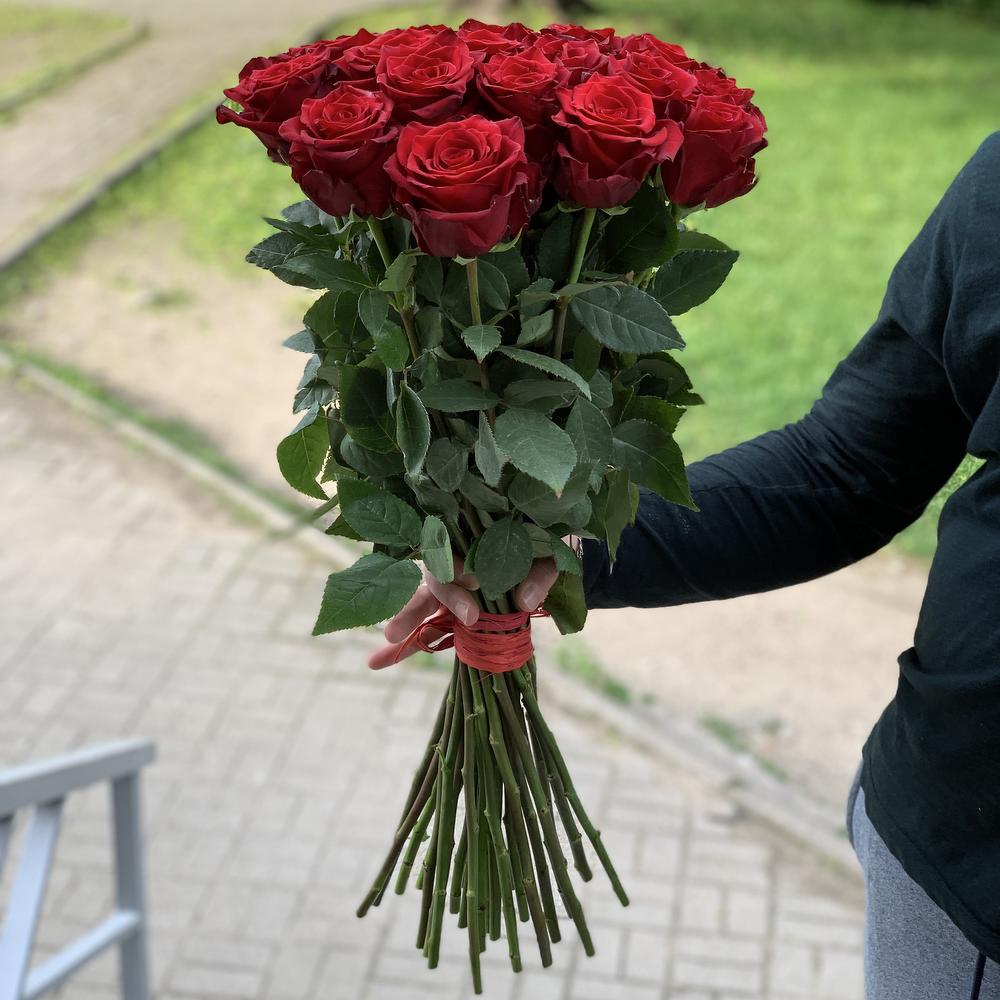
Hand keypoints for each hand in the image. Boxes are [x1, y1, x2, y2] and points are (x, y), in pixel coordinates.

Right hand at [367, 553, 559, 669]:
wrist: (555, 563)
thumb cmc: (550, 552)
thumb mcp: (553, 556)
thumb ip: (539, 573)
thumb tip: (523, 601)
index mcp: (476, 540)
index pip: (452, 549)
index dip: (457, 565)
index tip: (475, 582)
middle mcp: (459, 564)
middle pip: (434, 578)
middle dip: (435, 598)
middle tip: (461, 618)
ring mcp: (456, 591)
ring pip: (424, 603)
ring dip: (407, 622)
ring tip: (389, 640)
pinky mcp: (459, 616)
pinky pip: (429, 632)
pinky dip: (405, 648)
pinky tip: (376, 663)